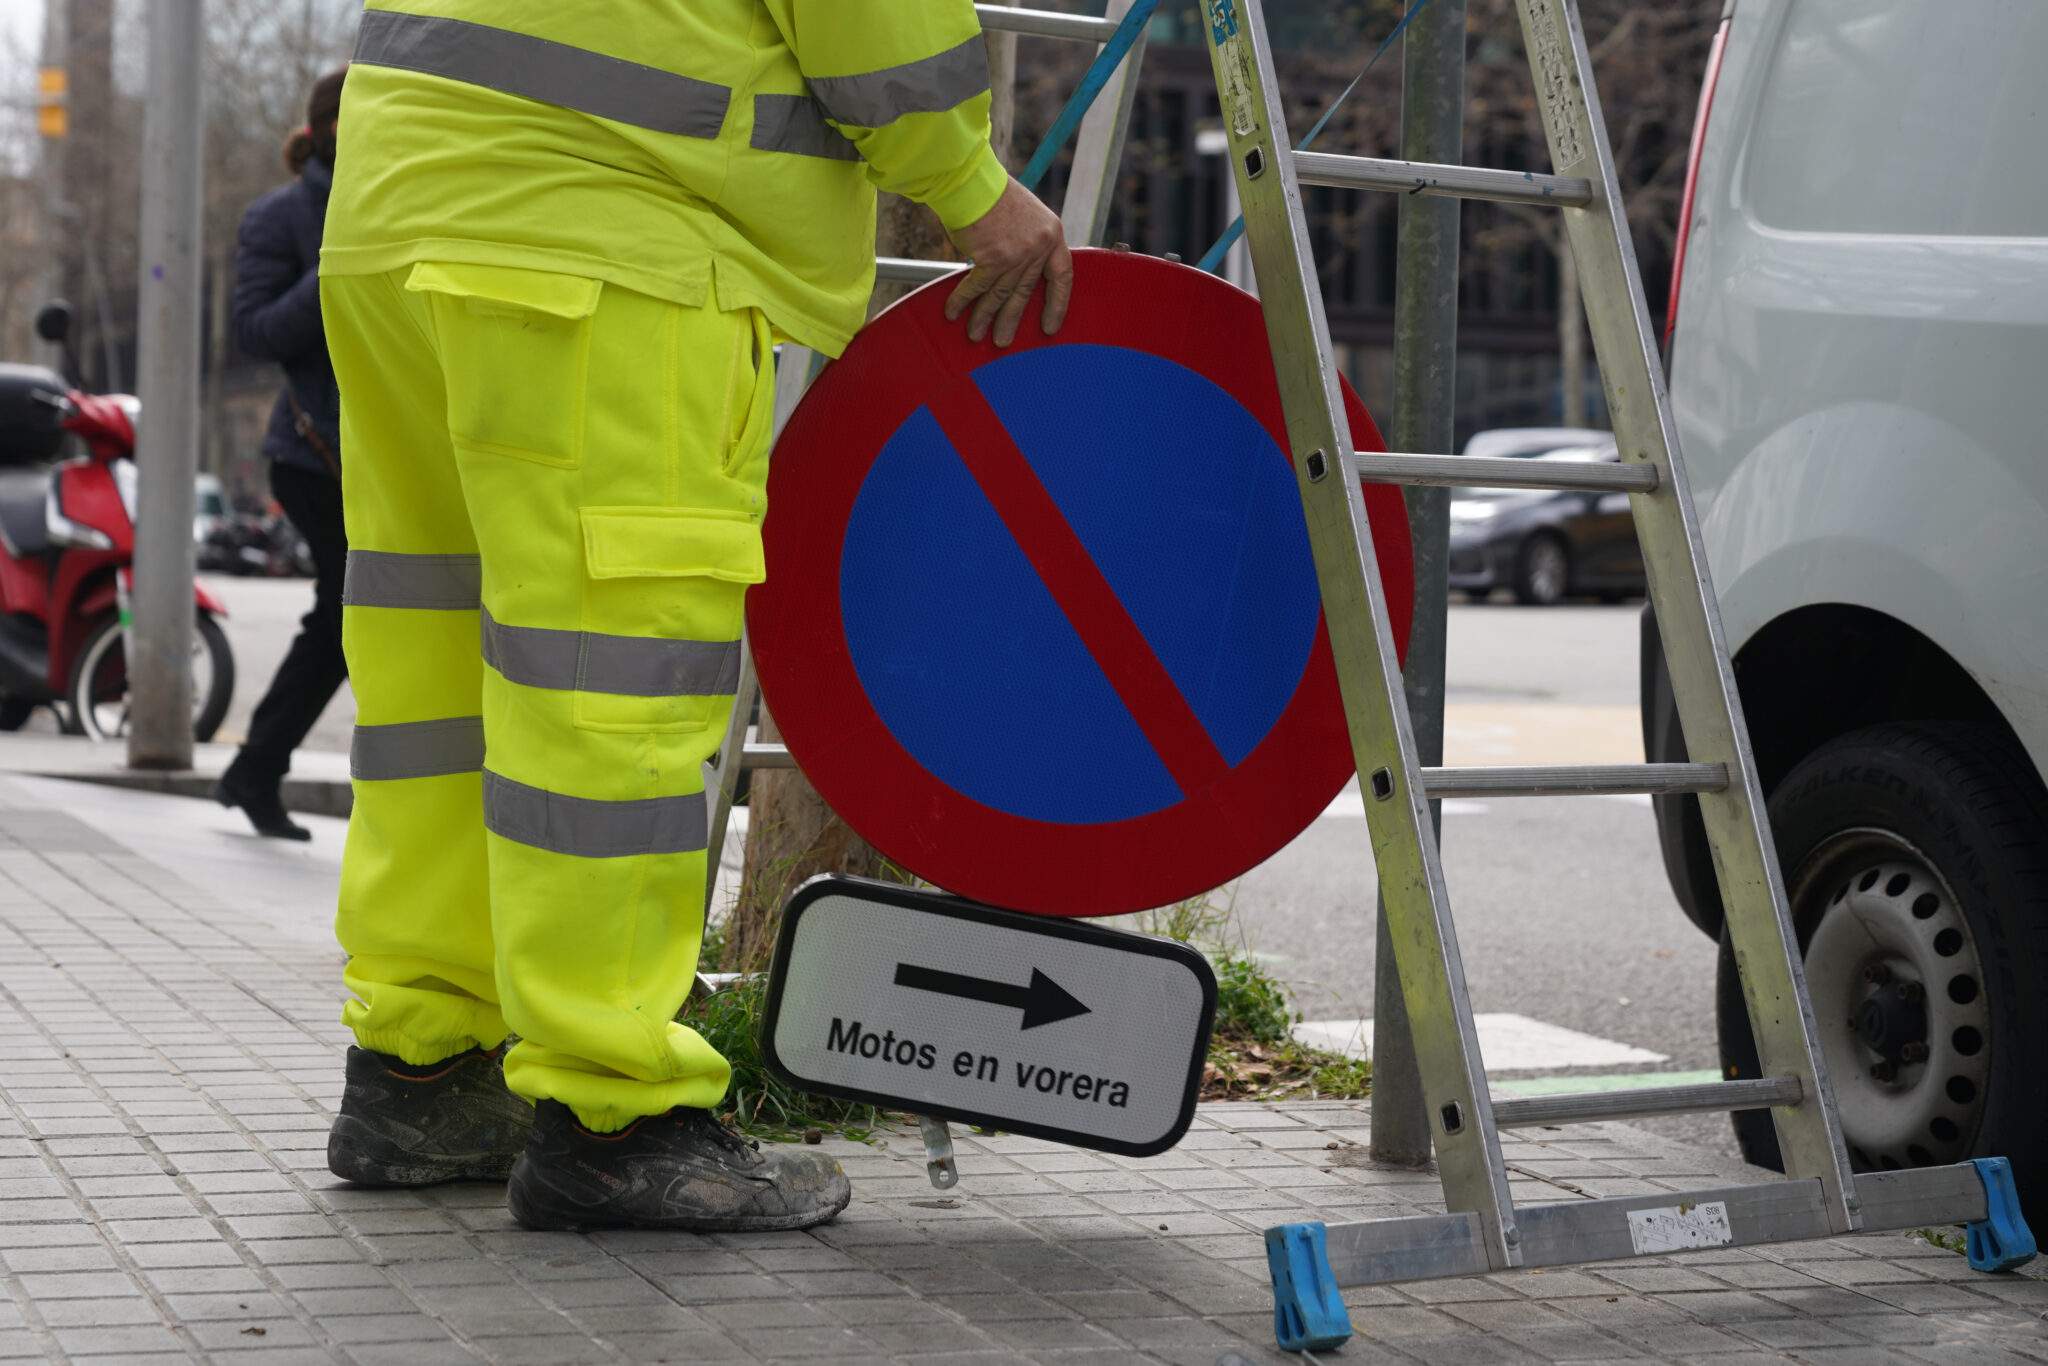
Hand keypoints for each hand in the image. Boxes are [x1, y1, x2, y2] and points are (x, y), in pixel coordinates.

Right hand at [944, 177, 1073, 347]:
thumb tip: (1013, 274)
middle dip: (1010, 319)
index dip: (1057, 304)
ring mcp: (1017, 254)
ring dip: (985, 317)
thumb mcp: (1025, 215)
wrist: (971, 179)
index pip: (1062, 277)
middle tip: (1003, 340)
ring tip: (976, 335)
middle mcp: (1039, 246)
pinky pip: (977, 287)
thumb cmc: (992, 193)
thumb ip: (1027, 242)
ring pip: (1000, 295)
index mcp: (1052, 233)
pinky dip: (963, 301)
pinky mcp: (993, 258)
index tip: (1050, 326)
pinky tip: (953, 312)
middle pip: (1025, 291)